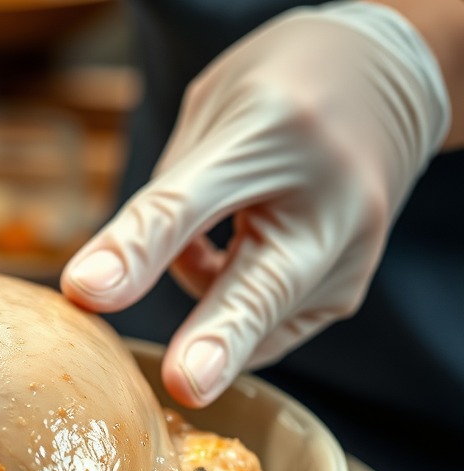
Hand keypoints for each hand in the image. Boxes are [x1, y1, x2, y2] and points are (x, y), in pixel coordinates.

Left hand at [61, 0, 449, 405]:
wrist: (382, 85)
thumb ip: (158, 209)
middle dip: (220, 339)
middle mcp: (332, 201)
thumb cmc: (275, 103)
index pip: (188, 203)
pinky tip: (244, 254)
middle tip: (186, 384)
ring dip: (207, 294)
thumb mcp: (211, 124)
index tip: (88, 290)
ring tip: (230, 223)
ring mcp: (348, 259)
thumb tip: (92, 290)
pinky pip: (258, 327)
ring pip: (246, 316)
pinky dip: (229, 305)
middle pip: (260, 287)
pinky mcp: (340, 298)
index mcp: (279, 131)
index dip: (138, 249)